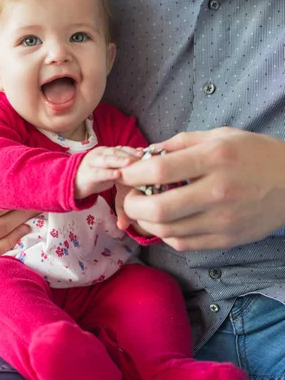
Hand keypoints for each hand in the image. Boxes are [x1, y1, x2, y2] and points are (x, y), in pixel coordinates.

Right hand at [74, 146, 142, 199]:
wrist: (73, 184)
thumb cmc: (95, 176)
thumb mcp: (110, 169)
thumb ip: (122, 164)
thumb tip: (140, 159)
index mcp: (105, 151)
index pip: (121, 148)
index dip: (133, 151)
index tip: (145, 153)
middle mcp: (99, 154)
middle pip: (116, 152)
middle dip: (129, 154)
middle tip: (141, 157)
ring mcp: (92, 163)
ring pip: (107, 159)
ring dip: (119, 160)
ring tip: (130, 163)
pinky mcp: (88, 174)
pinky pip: (99, 173)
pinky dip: (109, 173)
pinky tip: (117, 175)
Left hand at [120, 127, 284, 250]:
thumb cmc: (254, 154)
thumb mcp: (220, 135)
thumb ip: (180, 143)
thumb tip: (145, 154)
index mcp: (214, 158)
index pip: (160, 170)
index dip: (132, 174)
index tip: (123, 174)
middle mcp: (217, 191)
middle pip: (158, 209)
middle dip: (132, 205)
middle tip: (129, 197)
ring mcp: (223, 219)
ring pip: (167, 231)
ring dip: (145, 222)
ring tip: (142, 210)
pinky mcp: (226, 239)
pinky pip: (184, 244)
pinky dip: (166, 235)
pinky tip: (165, 223)